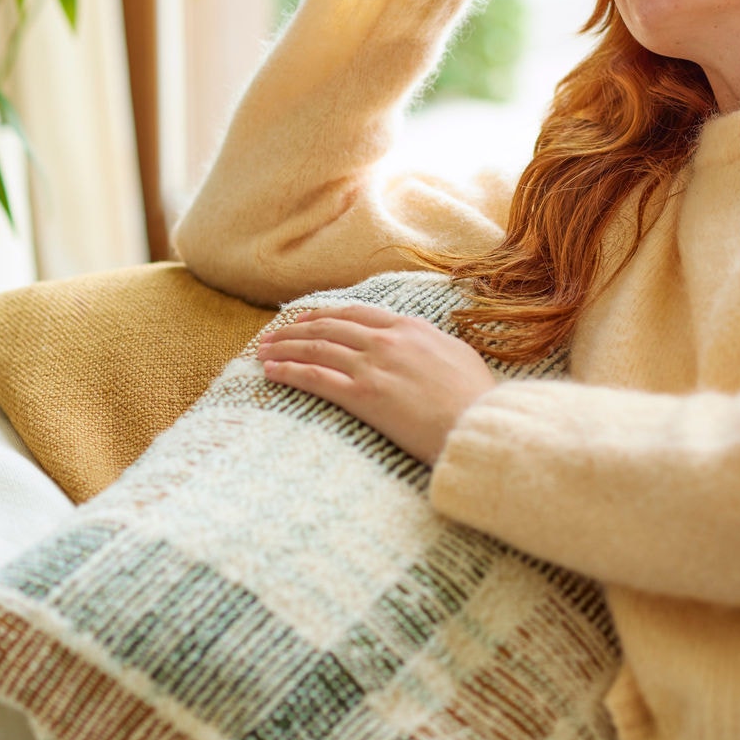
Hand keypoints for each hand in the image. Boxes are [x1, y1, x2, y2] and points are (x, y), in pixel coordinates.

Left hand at [257, 304, 497, 465]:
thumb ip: (435, 346)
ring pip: (316, 349)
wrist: (477, 424)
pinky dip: (290, 372)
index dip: (324, 314)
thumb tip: (428, 346)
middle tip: (272, 335)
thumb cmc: (477, 399)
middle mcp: (387, 340)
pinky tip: (272, 372)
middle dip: (294, 330)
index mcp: (410, 328)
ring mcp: (373, 366)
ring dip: (284, 348)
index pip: (356, 314)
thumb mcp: (460, 357)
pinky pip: (316, 378)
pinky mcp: (363, 396)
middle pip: (328, 327)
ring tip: (262, 352)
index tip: (304, 318)